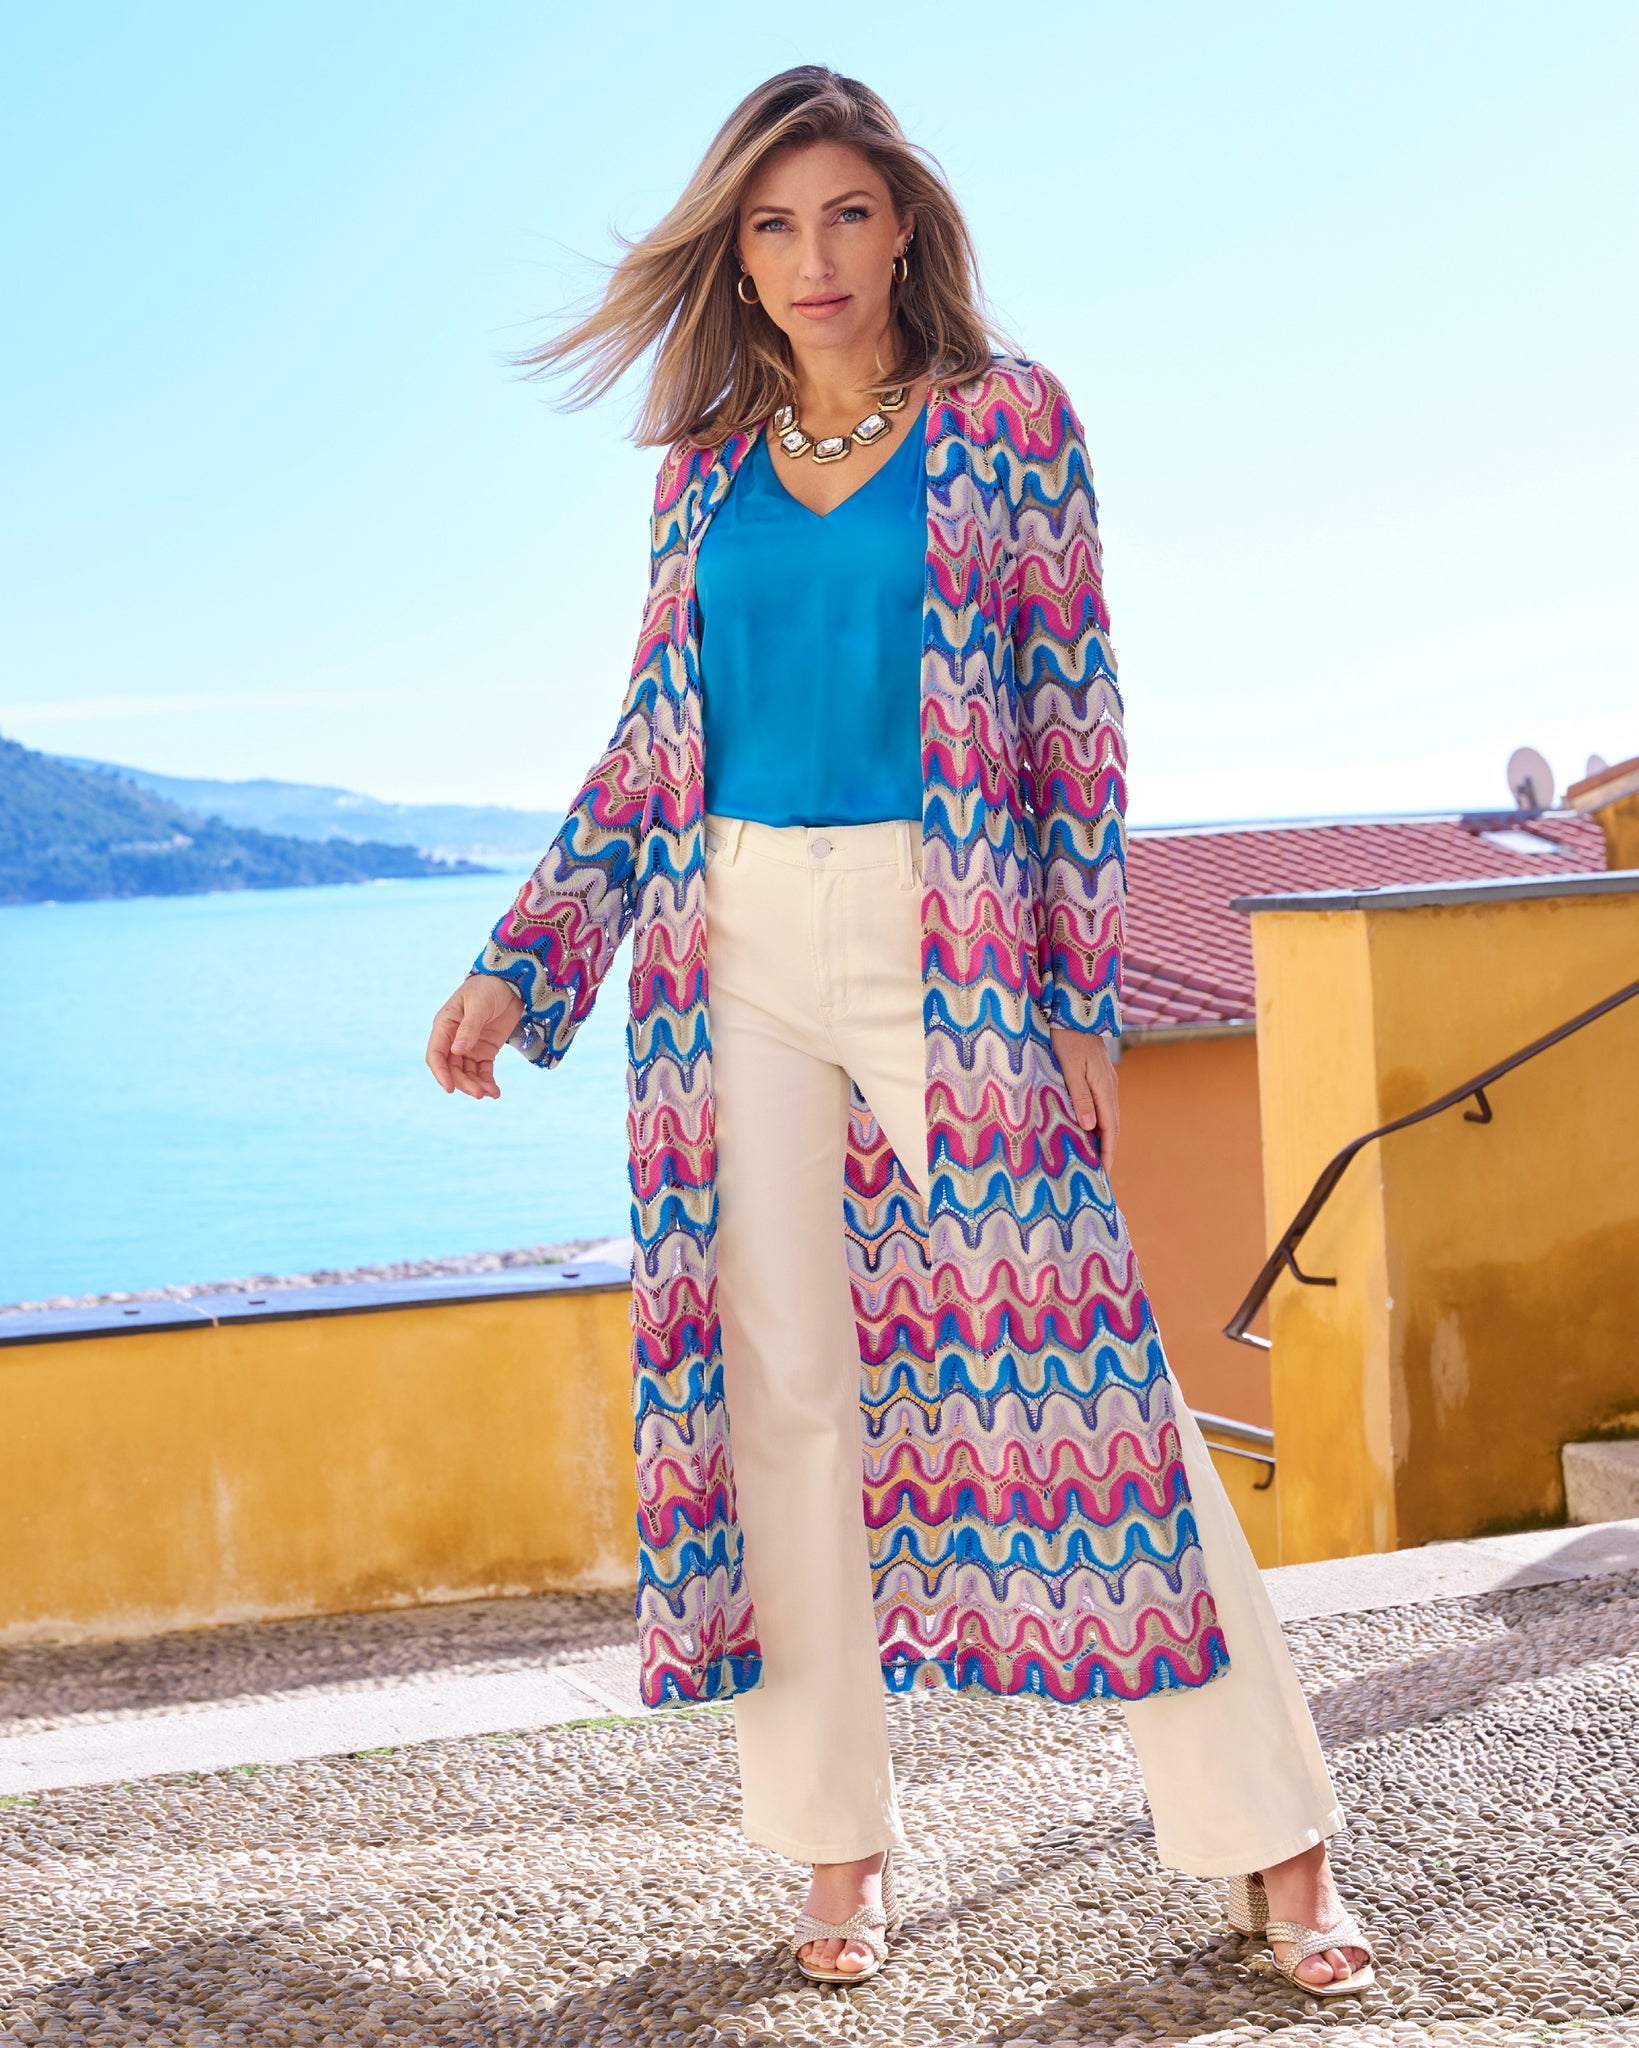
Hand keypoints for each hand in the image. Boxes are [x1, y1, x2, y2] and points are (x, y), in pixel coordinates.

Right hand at [426, 975, 524, 1099]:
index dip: (441, 1073)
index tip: (450, 1088)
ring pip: (467, 1073)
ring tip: (491, 1093)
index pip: (436, 1055)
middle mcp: (453, 1039)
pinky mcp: (485, 1051)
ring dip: (476, 1085)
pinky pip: (483, 1071)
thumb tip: (457, 1051)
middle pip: (452, 1068)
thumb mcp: (478, 1005)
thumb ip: (468, 1028)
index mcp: (444, 1026)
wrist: (511, 983)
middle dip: (464, 1083)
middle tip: (479, 1094)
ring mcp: (469, 1046)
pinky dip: (487, 1082)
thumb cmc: (488, 988)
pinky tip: (495, 1092)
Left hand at [1049, 1025, 1119, 1170]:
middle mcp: (1109, 1087)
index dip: (1108, 1152)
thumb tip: (1089, 1128)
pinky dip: (1098, 1123)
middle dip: (1107, 1150)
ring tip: (1094, 1157)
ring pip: (1107, 1117)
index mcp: (1104, 1088)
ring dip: (1103, 1138)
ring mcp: (1106, 1082)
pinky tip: (1088, 1130)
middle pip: (1112, 1126)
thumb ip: (1079, 1098)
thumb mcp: (1070, 1069)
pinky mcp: (1099, 1077)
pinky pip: (1102, 1107)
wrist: (1075, 1013)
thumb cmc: (1067, 1040)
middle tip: (1100, 1173)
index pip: (1109, 1128)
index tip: (1104, 1173)